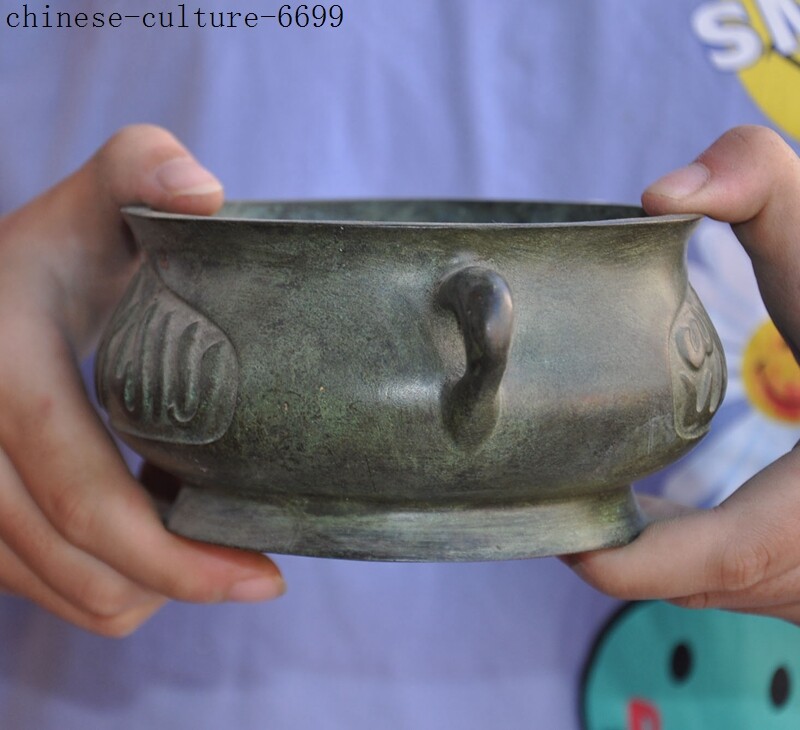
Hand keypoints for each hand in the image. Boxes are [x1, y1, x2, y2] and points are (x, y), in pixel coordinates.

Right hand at [0, 125, 283, 636]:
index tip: (266, 578)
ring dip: (144, 583)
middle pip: (77, 563)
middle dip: (178, 584)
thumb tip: (205, 190)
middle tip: (256, 571)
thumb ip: (142, 167)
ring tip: (200, 533)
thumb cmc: (53, 247)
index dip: (176, 557)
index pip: (85, 496)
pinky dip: (104, 578)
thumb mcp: (94, 198)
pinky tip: (148, 526)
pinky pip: (38, 586)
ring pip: (60, 590)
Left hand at [567, 125, 799, 621]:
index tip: (575, 549)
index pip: (741, 549)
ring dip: (673, 565)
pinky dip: (715, 564)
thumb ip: (756, 170)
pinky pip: (773, 584)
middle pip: (730, 582)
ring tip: (604, 515)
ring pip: (751, 592)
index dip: (647, 566)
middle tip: (566, 513)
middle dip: (639, 561)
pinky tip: (670, 523)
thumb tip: (658, 194)